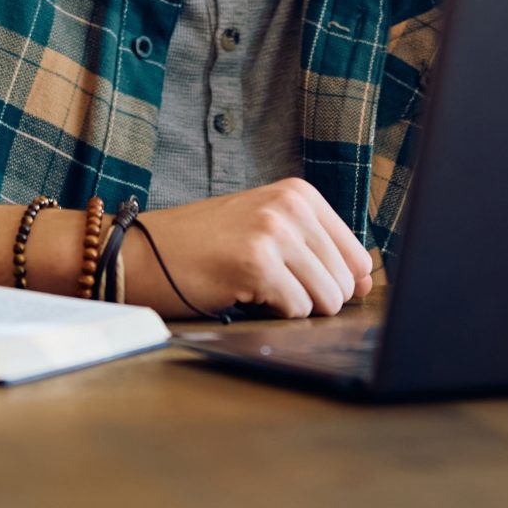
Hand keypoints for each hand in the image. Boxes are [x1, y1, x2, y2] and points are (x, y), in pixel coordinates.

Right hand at [122, 179, 373, 318]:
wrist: (141, 253)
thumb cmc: (203, 247)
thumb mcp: (266, 230)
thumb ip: (317, 250)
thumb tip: (366, 283)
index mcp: (299, 194)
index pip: (355, 254)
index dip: (337, 282)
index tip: (303, 283)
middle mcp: (291, 206)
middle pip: (344, 281)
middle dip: (313, 297)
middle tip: (269, 285)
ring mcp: (275, 232)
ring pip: (326, 298)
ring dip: (293, 306)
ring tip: (255, 286)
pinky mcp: (258, 263)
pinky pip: (297, 309)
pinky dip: (274, 314)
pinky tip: (243, 292)